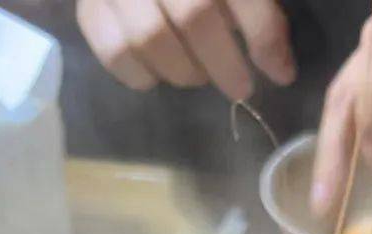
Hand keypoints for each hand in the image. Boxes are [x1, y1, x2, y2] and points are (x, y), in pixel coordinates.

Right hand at [77, 0, 295, 98]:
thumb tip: (279, 64)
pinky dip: (139, 75)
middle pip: (195, 16)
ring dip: (184, 71)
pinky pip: (113, 50)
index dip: (264, 35)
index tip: (281, 73)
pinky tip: (157, 75)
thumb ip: (256, 6)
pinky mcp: (90, 4)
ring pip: (150, 38)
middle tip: (239, 86)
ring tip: (198, 75)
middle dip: (225, 64)